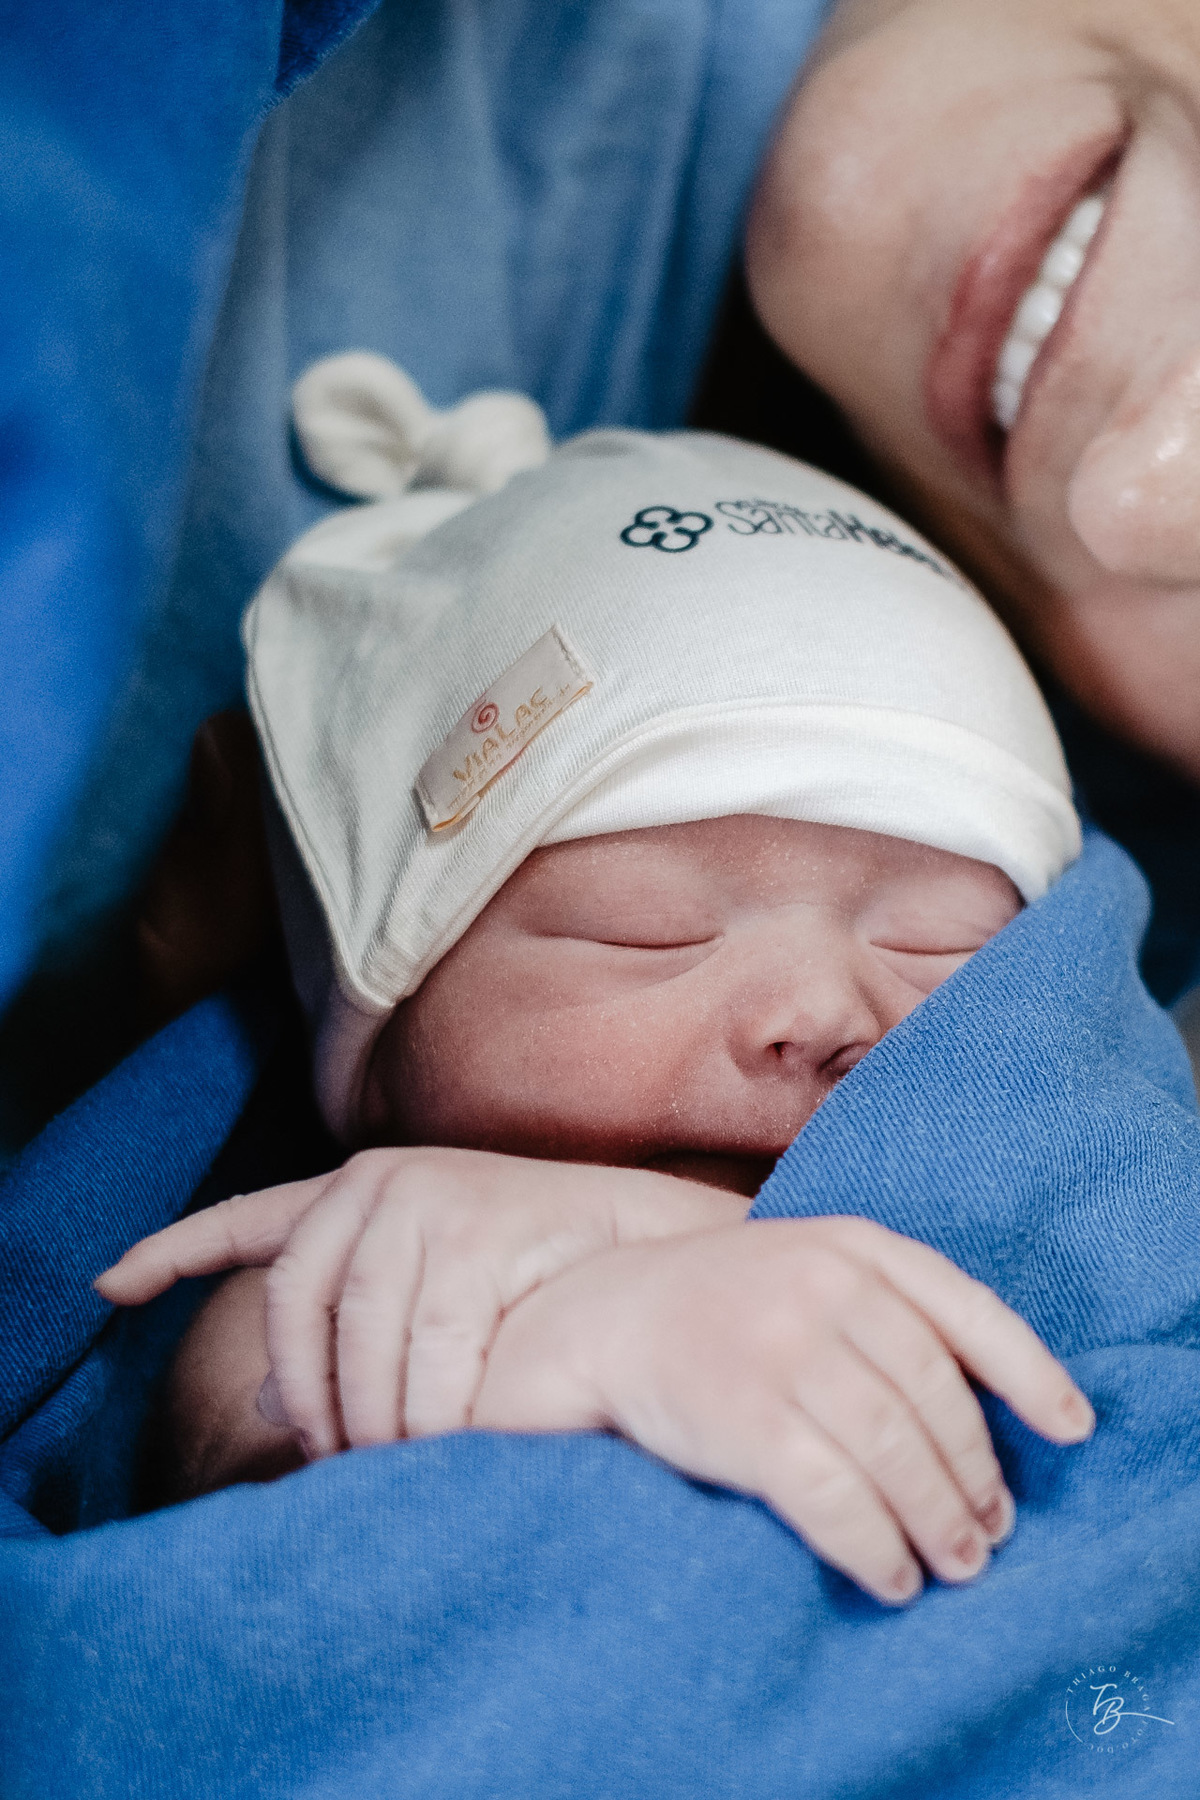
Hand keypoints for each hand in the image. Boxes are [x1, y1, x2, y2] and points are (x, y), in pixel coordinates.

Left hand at [95, 1147, 746, 1453]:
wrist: (650, 1245)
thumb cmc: (536, 1278)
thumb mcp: (427, 1294)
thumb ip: (348, 1332)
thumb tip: (269, 1410)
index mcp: (352, 1191)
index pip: (247, 1220)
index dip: (171, 1252)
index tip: (108, 1285)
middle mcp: (376, 1183)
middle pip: (293, 1311)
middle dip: (312, 1404)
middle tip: (340, 1465)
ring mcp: (426, 1199)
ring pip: (360, 1345)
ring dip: (376, 1425)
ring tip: (403, 1462)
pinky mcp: (476, 1228)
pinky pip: (430, 1355)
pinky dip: (433, 1415)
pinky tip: (447, 1441)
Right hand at [471, 1216, 1094, 1604]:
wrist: (600, 1313)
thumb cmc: (724, 1302)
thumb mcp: (809, 1263)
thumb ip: (886, 1303)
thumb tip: (988, 1403)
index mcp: (853, 1243)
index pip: (968, 1307)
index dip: (1030, 1372)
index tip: (1071, 1427)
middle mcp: (825, 1286)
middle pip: (936, 1400)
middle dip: (975, 1477)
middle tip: (990, 1531)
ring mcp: (782, 1350)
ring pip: (896, 1453)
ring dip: (937, 1522)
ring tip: (955, 1563)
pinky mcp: (743, 1418)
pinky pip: (835, 1499)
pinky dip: (875, 1548)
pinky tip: (889, 1575)